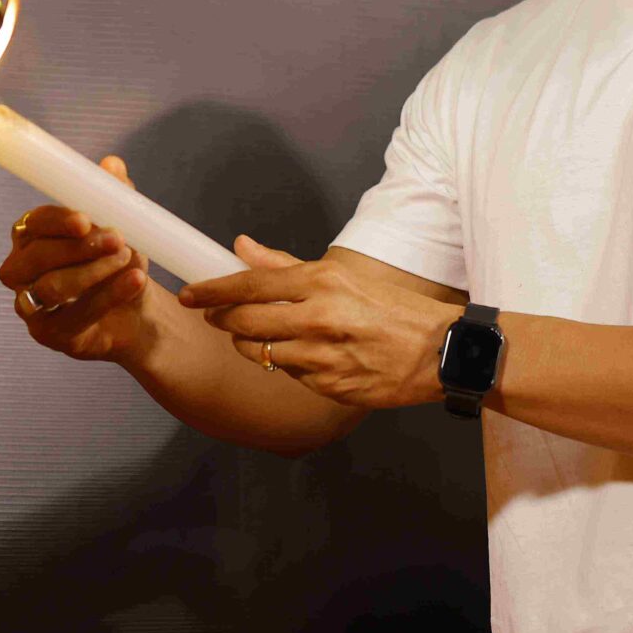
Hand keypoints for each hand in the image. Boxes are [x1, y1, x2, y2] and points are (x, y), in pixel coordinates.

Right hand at [0, 156, 153, 364]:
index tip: (85, 219)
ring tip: (129, 258)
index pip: (32, 224)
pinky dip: (108, 297)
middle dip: (79, 248)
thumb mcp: (121, 224)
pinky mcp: (49, 334)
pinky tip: (135, 281)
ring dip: (94, 272)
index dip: (56, 221)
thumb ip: (113, 195)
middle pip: (35, 258)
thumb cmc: (117, 260)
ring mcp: (31, 306)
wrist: (136, 309)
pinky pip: (74, 317)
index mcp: (30, 236)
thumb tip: (111, 164)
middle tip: (118, 238)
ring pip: (52, 288)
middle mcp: (20, 271)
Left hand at [178, 242, 455, 409]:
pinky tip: (300, 355)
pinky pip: (290, 375)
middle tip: (214, 317)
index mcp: (322, 282)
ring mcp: (323, 355)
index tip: (191, 294)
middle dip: (222, 320)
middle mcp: (318, 318)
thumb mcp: (343, 276)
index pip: (250, 285)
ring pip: (260, 353)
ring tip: (255, 336)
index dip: (212, 291)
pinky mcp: (329, 386)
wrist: (441, 351)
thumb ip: (285, 265)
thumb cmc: (393, 309)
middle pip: (244, 322)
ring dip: (248, 346)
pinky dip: (286, 364)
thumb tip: (241, 246)